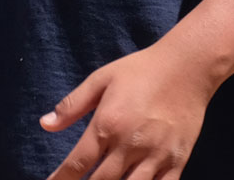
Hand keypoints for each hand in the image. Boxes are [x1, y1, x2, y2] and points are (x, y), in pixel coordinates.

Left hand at [39, 42, 218, 179]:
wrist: (188, 66)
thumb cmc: (141, 70)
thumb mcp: (101, 79)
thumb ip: (72, 105)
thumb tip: (45, 125)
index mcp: (107, 124)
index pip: (77, 164)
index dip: (60, 179)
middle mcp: (130, 144)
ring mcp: (156, 156)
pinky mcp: (177, 161)